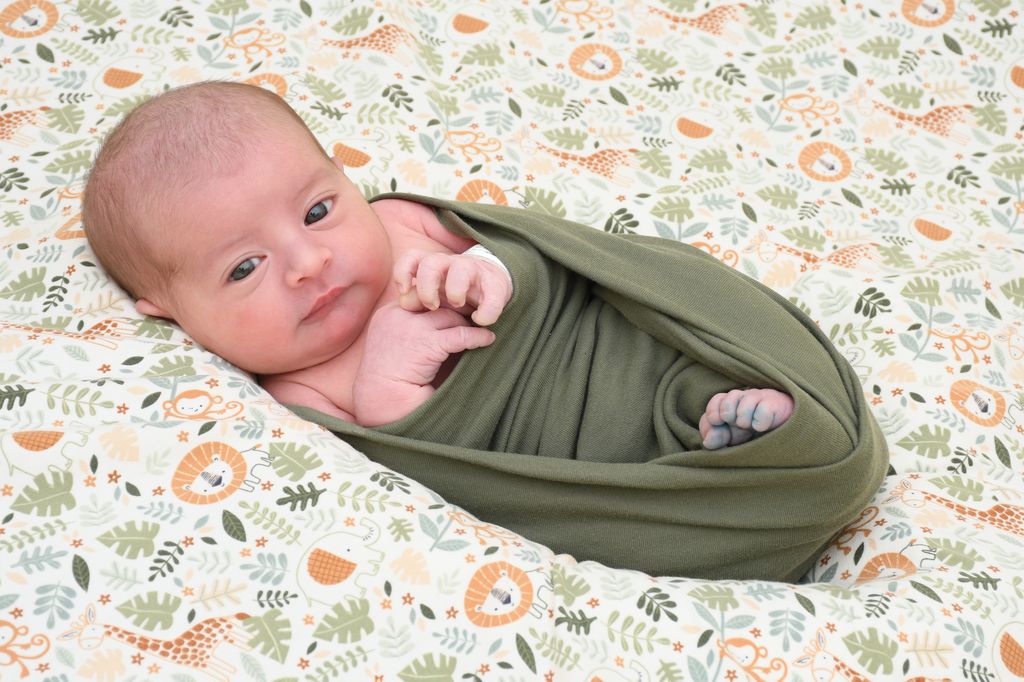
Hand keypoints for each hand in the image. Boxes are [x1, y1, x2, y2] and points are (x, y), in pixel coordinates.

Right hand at [359, 303, 494, 389]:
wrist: (382, 403)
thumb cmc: (391, 381)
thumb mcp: (399, 345)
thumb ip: (417, 329)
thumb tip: (451, 319)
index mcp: (388, 314)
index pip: (421, 297)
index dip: (441, 303)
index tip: (457, 309)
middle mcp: (397, 315)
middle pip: (437, 303)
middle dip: (458, 310)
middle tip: (476, 316)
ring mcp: (411, 327)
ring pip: (450, 316)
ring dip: (468, 324)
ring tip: (481, 330)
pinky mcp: (427, 343)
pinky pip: (461, 335)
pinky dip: (477, 337)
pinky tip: (487, 340)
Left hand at [393, 249, 511, 325]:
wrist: (491, 284)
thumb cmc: (455, 292)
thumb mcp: (434, 296)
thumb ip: (417, 298)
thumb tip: (404, 302)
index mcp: (433, 266)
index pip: (412, 258)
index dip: (403, 272)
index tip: (402, 291)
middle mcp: (451, 264)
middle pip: (431, 263)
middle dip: (427, 286)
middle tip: (432, 306)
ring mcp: (474, 271)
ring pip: (460, 268)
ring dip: (455, 289)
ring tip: (457, 304)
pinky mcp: (495, 284)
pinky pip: (492, 294)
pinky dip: (486, 311)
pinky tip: (480, 320)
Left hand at [699, 388, 793, 449]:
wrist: (787, 432)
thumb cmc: (754, 434)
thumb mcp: (731, 439)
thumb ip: (716, 438)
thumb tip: (708, 442)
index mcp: (731, 403)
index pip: (717, 399)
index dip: (713, 411)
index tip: (717, 422)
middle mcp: (745, 397)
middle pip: (729, 398)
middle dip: (729, 415)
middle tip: (738, 425)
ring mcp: (761, 398)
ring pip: (745, 402)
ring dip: (744, 420)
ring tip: (750, 427)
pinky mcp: (776, 403)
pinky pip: (763, 410)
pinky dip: (760, 422)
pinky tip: (763, 427)